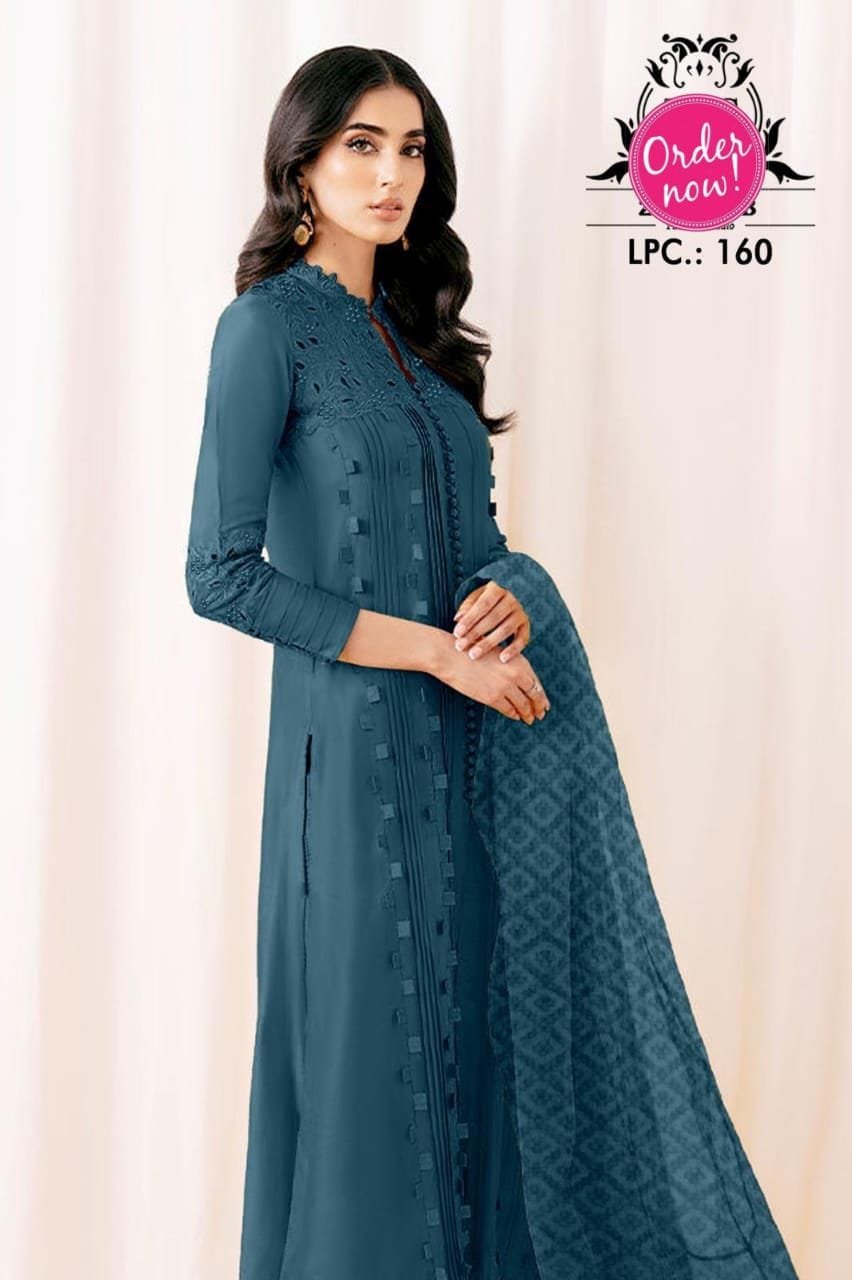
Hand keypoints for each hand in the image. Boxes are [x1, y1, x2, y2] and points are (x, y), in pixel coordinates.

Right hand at [433, 633, 549, 723]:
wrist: (452, 655)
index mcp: (519, 661)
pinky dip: (514, 714)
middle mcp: (515, 675)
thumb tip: (523, 680)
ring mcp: (505, 687)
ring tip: (530, 719)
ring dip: (528, 714)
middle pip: (534, 695)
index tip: (544, 703)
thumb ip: (512, 665)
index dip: (541, 695)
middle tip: (541, 714)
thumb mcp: (498, 652)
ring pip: (523, 705)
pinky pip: (508, 710)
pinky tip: (516, 716)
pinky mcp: (492, 697)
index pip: (536, 682)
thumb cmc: (472, 651)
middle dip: (539, 707)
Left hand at [452, 581, 529, 662]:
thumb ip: (467, 607)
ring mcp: (520, 613)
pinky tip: (502, 659)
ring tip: (474, 655)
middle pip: (493, 618)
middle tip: (460, 646)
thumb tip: (458, 619)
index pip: (483, 605)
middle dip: (475, 633)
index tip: (457, 633)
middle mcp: (512, 600)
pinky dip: (513, 650)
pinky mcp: (525, 626)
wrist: (507, 600)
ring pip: (506, 629)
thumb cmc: (485, 601)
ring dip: (489, 643)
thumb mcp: (475, 598)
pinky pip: (522, 639)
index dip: (470, 619)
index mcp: (497, 589)